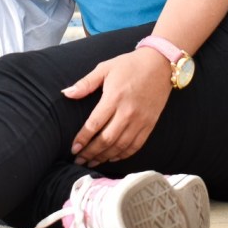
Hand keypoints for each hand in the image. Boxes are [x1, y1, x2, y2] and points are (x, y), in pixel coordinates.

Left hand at [61, 47, 172, 166]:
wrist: (160, 64)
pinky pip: (135, 145)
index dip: (83, 139)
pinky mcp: (150, 124)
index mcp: (114, 97)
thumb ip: (85, 83)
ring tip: (92, 162)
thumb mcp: (105, 68)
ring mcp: (140, 120)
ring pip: (120, 146)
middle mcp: (127, 112)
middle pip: (106, 139)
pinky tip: (112, 158)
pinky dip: (123, 155)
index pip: (94, 124)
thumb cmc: (130, 65)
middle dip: (91, 153)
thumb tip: (66, 93)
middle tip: (79, 160)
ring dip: (105, 157)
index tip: (73, 149)